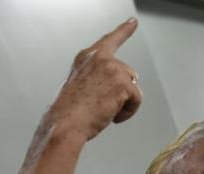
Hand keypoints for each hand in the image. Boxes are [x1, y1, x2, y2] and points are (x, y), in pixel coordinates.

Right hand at [44, 18, 143, 143]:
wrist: (66, 122)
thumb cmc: (70, 110)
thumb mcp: (81, 84)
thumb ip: (99, 76)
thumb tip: (123, 84)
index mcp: (87, 57)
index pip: (109, 40)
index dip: (123, 30)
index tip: (133, 22)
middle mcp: (100, 57)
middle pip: (127, 73)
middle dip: (122, 91)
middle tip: (103, 105)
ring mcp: (112, 67)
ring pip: (132, 87)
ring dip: (124, 103)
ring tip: (105, 111)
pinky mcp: (122, 82)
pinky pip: (137, 99)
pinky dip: (129, 111)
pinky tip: (113, 116)